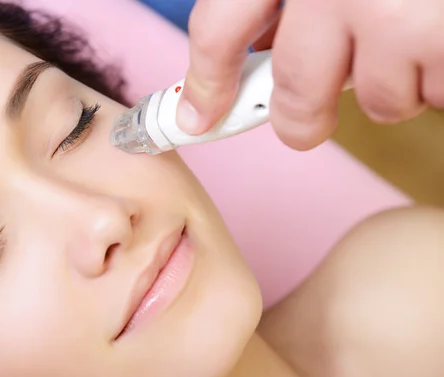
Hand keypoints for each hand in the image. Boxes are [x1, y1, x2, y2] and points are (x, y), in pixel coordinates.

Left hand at [179, 0, 441, 150]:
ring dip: (391, 83)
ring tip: (413, 32)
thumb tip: (263, 45)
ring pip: (379, 100)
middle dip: (298, 119)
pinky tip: (440, 34)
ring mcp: (399, 14)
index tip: (197, 118)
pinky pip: (435, 94)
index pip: (219, 28)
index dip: (207, 83)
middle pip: (296, 93)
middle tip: (302, 122)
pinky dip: (439, 76)